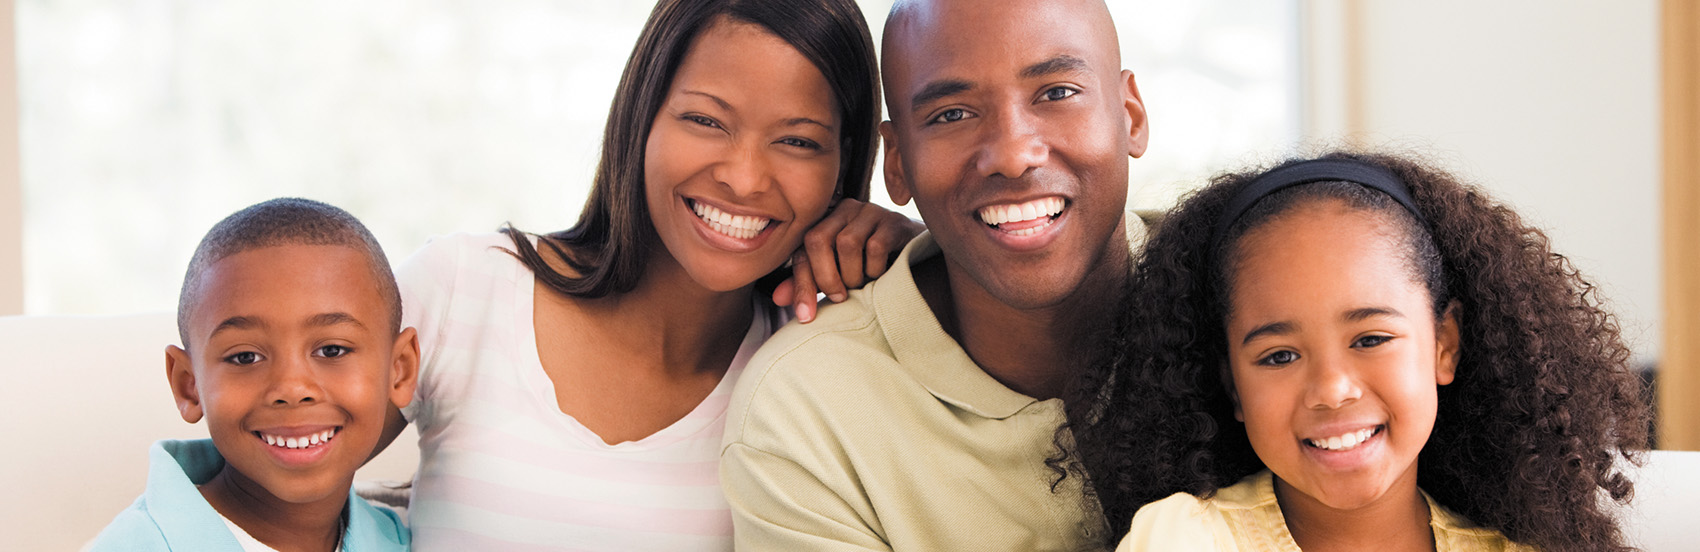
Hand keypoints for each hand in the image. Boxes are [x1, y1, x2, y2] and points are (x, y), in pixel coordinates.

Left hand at [772, 198, 924, 322]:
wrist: (914, 256)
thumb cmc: (870, 267)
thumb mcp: (837, 275)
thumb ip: (809, 282)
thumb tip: (778, 299)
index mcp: (825, 221)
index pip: (802, 250)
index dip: (801, 284)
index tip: (805, 317)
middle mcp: (844, 210)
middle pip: (818, 239)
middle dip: (825, 277)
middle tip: (840, 296)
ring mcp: (870, 212)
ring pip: (847, 243)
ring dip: (854, 274)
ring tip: (863, 283)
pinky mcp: (893, 221)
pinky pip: (876, 246)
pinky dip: (876, 268)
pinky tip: (882, 274)